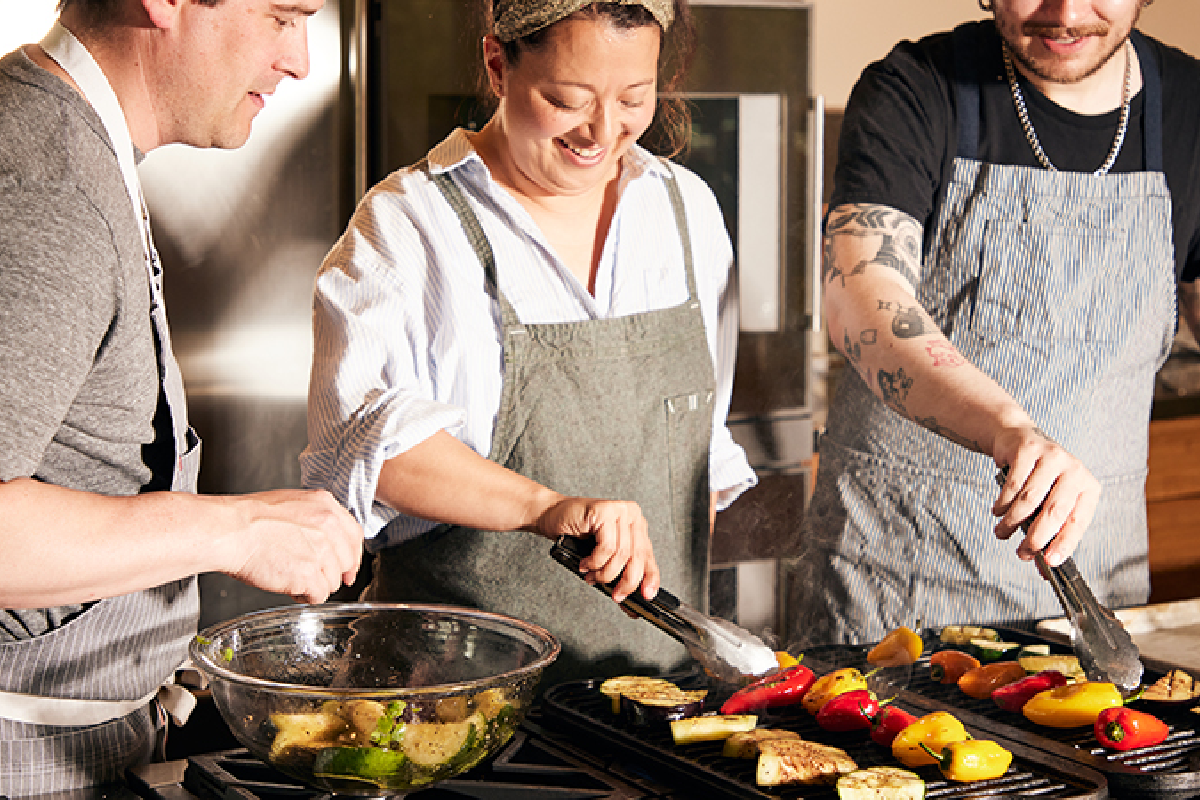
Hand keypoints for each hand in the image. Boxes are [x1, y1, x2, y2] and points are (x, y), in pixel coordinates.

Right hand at [221, 489, 362, 603]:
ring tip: (291, 577)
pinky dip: (306, 596)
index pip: (354, 534)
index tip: (347, 568)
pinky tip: (290, 588)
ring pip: (333, 581)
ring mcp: (320, 550)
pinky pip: (319, 595)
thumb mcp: (292, 505)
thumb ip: (316, 520)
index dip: (351, 555)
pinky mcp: (308, 573)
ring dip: (314, 584)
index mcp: (326, 505)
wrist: (229, 530)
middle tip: (311, 575)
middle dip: (330, 572)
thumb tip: (328, 541)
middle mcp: (328, 526)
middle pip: (346, 560)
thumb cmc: (249, 520)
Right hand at [535, 497, 659, 603]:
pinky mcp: (604, 511)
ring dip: (605, 573)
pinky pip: (606, 547)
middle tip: (616, 595)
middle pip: (637, 556)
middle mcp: (632, 515)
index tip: (647, 595)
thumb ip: (620, 569)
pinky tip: (586, 563)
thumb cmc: (577, 535)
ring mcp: (619, 510)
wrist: (552, 515)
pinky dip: (595, 562)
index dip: (650, 578)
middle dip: (626, 581)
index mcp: (637, 525)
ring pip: (622, 554)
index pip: (648, 555)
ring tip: (592, 576)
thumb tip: (631, 596)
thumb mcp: (605, 555)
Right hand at [991, 427, 1099, 565]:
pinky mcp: (1028, 450)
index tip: (1050, 562)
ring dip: (1012, 522)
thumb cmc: (1038, 478)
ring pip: (1030, 500)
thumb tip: (1044, 567)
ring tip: (1002, 532)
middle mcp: (1074, 470)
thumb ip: (1049, 531)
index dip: (1064, 544)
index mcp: (1087, 487)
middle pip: (1055, 512)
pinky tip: (998, 511)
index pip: (1078, 522)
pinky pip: (1012, 485)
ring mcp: (1052, 458)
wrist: (1018, 438)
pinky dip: (1003, 503)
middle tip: (1022, 552)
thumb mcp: (1049, 502)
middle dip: (1036, 537)